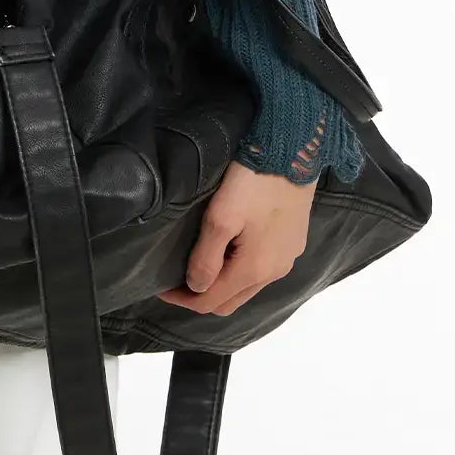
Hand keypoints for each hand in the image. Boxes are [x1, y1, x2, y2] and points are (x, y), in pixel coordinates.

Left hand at [155, 160, 314, 317]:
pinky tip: (228, 254)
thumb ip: (206, 257)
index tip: (161, 288)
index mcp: (255, 270)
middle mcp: (274, 272)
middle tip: (176, 282)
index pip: (212, 301)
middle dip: (201, 297)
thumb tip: (196, 287)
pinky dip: (240, 273)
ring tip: (199, 268)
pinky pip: (263, 271)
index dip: (184, 299)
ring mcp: (287, 259)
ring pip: (248, 288)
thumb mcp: (221, 217)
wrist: (294, 153)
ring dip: (222, 286)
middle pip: (231, 301)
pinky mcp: (293, 244)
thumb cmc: (253, 183)